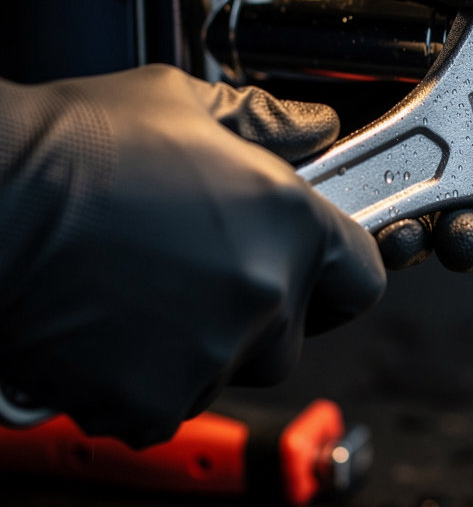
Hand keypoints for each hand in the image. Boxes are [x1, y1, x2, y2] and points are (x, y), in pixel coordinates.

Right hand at [0, 65, 384, 446]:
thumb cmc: (75, 147)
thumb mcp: (185, 103)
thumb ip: (268, 122)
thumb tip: (314, 129)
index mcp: (290, 221)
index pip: (362, 276)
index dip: (340, 272)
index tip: (317, 270)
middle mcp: (263, 293)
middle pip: (295, 332)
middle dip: (262, 311)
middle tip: (207, 273)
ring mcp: (210, 353)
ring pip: (231, 370)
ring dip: (203, 345)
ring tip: (147, 291)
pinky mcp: (151, 402)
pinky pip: (170, 404)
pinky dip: (146, 380)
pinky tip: (113, 327)